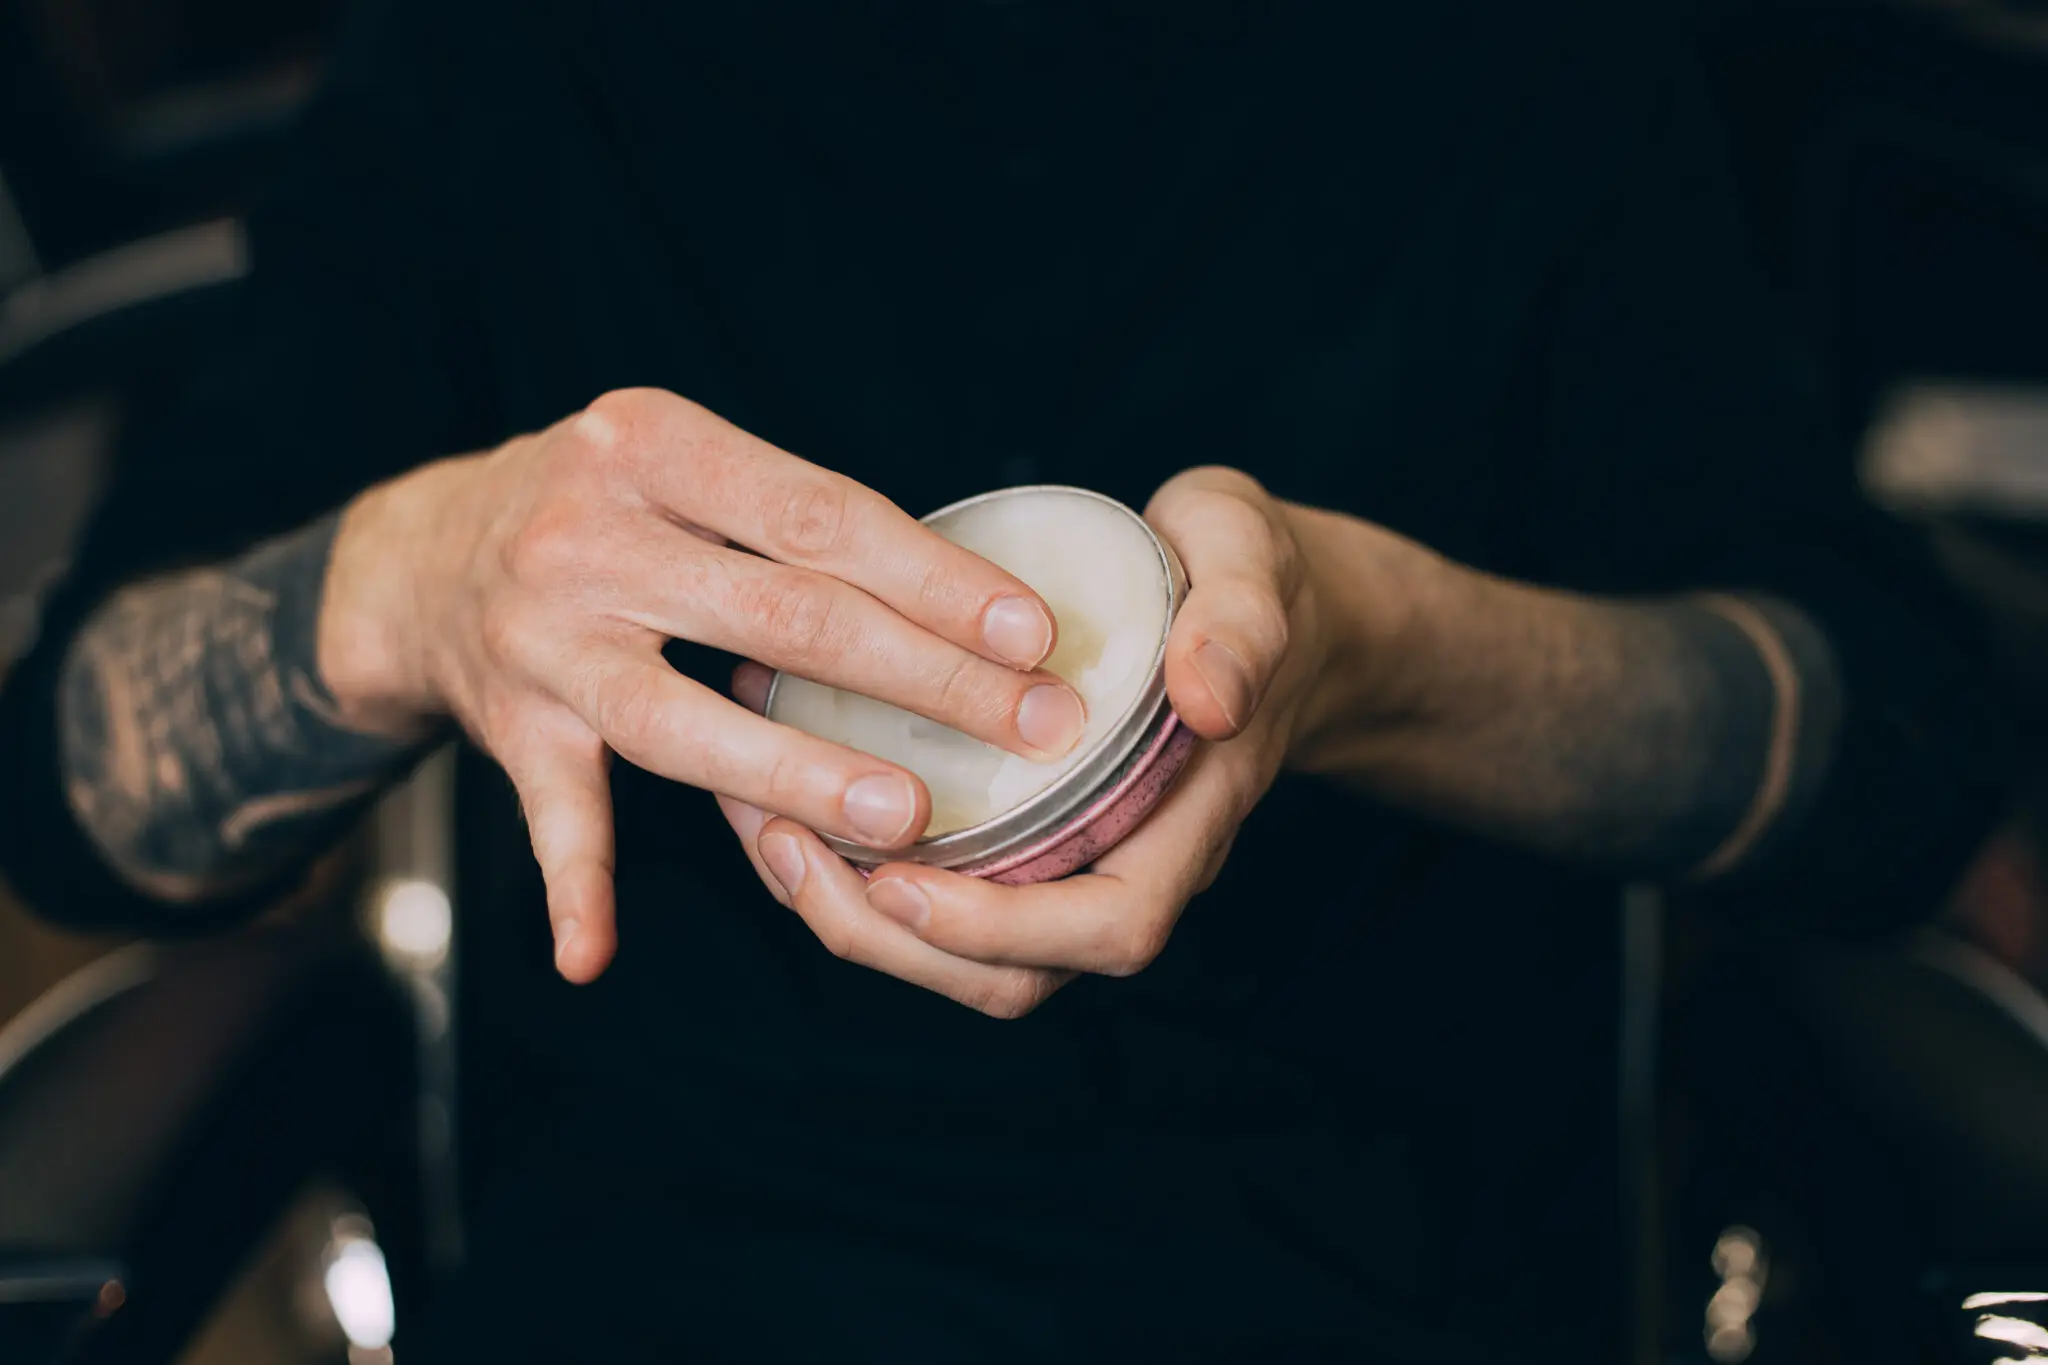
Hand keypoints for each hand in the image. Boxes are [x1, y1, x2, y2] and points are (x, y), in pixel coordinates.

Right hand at [318, 388, 1088, 981]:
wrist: (421, 556)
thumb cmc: (603, 506)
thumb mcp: (682, 460)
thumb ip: (794, 517)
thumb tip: (973, 602)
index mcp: (651, 444)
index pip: (822, 515)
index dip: (936, 578)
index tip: (1034, 633)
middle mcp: (588, 535)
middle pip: (784, 616)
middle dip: (926, 678)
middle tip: (1033, 727)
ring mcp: (543, 637)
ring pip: (683, 720)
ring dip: (796, 774)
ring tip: (904, 816)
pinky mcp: (510, 724)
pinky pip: (548, 815)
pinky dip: (571, 888)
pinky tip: (592, 955)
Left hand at [718, 466, 1332, 1016]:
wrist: (1256, 598)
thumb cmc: (1252, 580)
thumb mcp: (1251, 570)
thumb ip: (1240, 627)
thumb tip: (1209, 696)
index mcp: (1187, 821)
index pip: (1107, 926)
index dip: (1001, 930)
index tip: (899, 881)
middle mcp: (1124, 860)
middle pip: (1013, 972)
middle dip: (888, 940)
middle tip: (785, 846)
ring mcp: (1069, 856)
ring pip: (957, 949)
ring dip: (850, 910)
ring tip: (760, 824)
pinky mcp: (1019, 829)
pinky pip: (936, 884)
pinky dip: (850, 862)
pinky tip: (779, 785)